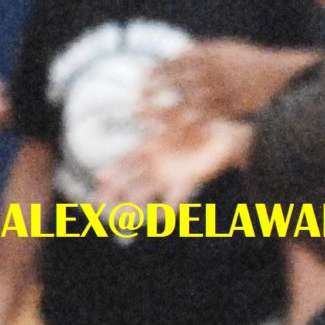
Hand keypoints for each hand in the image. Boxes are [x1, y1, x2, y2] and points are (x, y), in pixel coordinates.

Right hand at [94, 118, 250, 207]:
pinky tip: (161, 217)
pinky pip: (173, 200)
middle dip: (112, 193)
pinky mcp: (185, 183)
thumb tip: (136, 107)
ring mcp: (168, 177)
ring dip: (133, 206)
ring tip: (124, 217)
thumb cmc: (200, 122)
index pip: (125, 161)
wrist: (225, 137)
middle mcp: (155, 166)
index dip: (112, 170)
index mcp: (149, 148)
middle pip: (128, 182)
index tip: (99, 178)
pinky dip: (166, 209)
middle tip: (99, 206)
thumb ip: (158, 114)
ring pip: (144, 194)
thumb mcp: (178, 116)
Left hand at [149, 40, 311, 121]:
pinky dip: (188, 127)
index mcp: (208, 55)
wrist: (277, 75)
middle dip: (154, 92)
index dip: (157, 72)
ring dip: (166, 113)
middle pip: (175, 83)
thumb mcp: (226, 49)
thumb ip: (202, 51)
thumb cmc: (248, 62)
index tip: (141, 79)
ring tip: (147, 121)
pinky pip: (205, 120)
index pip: (175, 63)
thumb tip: (180, 51)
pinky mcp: (228, 108)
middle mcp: (211, 72)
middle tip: (136, 102)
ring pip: (186, 104)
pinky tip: (174, 135)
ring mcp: (220, 91)